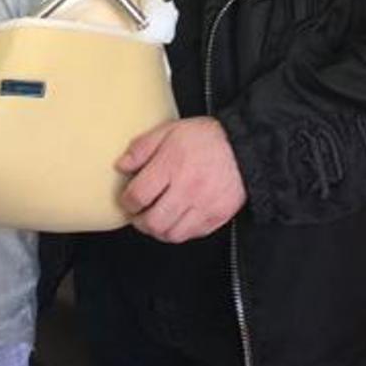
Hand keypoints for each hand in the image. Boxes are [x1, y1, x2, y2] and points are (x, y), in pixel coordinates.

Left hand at [117, 117, 245, 242]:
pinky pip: (191, 235)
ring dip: (157, 230)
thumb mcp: (169, 131)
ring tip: (155, 218)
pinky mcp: (217, 216)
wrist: (244, 147)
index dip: (126, 202)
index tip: (127, 199)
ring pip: (170, 234)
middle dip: (139, 221)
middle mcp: (188, 188)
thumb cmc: (205, 138)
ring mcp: (204, 205)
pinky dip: (178, 231)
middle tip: (137, 214)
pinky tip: (175, 219)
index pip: (138, 196)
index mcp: (172, 165)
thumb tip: (121, 166)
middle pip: (152, 221)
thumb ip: (142, 148)